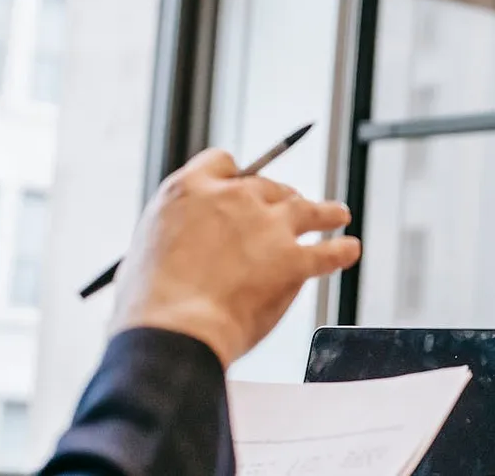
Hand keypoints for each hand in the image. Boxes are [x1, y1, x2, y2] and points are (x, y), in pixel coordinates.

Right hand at [109, 148, 360, 367]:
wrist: (173, 332)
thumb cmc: (149, 306)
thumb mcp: (144, 252)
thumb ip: (174, 237)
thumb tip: (183, 246)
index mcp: (189, 190)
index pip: (222, 163)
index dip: (236, 175)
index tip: (244, 184)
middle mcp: (232, 198)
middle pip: (267, 186)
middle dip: (279, 198)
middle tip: (289, 211)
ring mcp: (267, 226)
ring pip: (307, 208)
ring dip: (325, 211)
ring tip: (338, 214)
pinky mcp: (292, 259)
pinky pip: (328, 251)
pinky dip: (342, 251)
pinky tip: (349, 250)